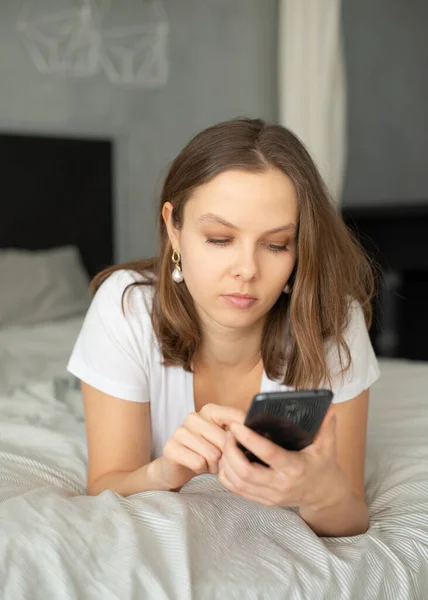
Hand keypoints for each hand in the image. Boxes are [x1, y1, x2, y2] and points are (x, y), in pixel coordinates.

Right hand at [150, 404, 245, 490]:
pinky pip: (198, 462)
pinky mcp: (171, 447)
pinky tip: (197, 466)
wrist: (178, 467)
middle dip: (225, 456)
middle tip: (219, 459)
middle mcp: (193, 417)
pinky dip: (201, 469)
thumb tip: (257, 433)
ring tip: (208, 463)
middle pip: (224, 440)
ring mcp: (180, 431)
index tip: (247, 444)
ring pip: (212, 453)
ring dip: (213, 464)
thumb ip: (237, 433)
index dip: (244, 435)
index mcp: (210, 410)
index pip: (236, 417)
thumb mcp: (224, 440)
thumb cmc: (206, 452)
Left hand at [219, 407, 347, 509]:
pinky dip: (226, 476)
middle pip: (246, 472)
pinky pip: (237, 491)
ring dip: (226, 462)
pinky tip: (227, 460)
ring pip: (238, 482)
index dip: (249, 439)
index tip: (237, 425)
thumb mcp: (327, 445)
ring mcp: (271, 495)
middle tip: (229, 432)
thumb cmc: (322, 465)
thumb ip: (326, 425)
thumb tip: (327, 405)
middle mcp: (281, 484)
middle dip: (231, 450)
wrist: (323, 494)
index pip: (268, 454)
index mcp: (296, 468)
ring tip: (226, 443)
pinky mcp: (263, 501)